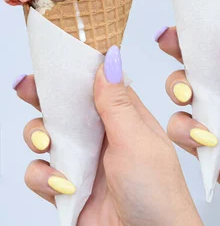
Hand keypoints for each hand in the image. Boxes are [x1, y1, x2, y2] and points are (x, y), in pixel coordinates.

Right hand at [15, 46, 202, 225]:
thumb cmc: (158, 194)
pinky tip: (63, 186)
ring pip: (47, 138)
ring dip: (40, 137)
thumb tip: (108, 60)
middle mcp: (102, 137)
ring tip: (47, 144)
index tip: (52, 59)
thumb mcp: (137, 141)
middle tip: (27, 89)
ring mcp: (84, 164)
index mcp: (125, 118)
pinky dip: (44, 177)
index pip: (95, 85)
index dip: (74, 71)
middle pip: (65, 108)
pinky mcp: (68, 192)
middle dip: (44, 99)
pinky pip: (40, 174)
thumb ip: (116, 103)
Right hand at [156, 26, 219, 225]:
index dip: (194, 31)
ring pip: (180, 93)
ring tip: (189, 96)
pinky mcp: (206, 144)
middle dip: (176, 52)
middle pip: (192, 61)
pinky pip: (181, 131)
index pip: (217, 42)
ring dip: (178, 89)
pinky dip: (189, 132)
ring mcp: (215, 116)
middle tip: (169, 45)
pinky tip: (210, 139)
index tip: (175, 26)